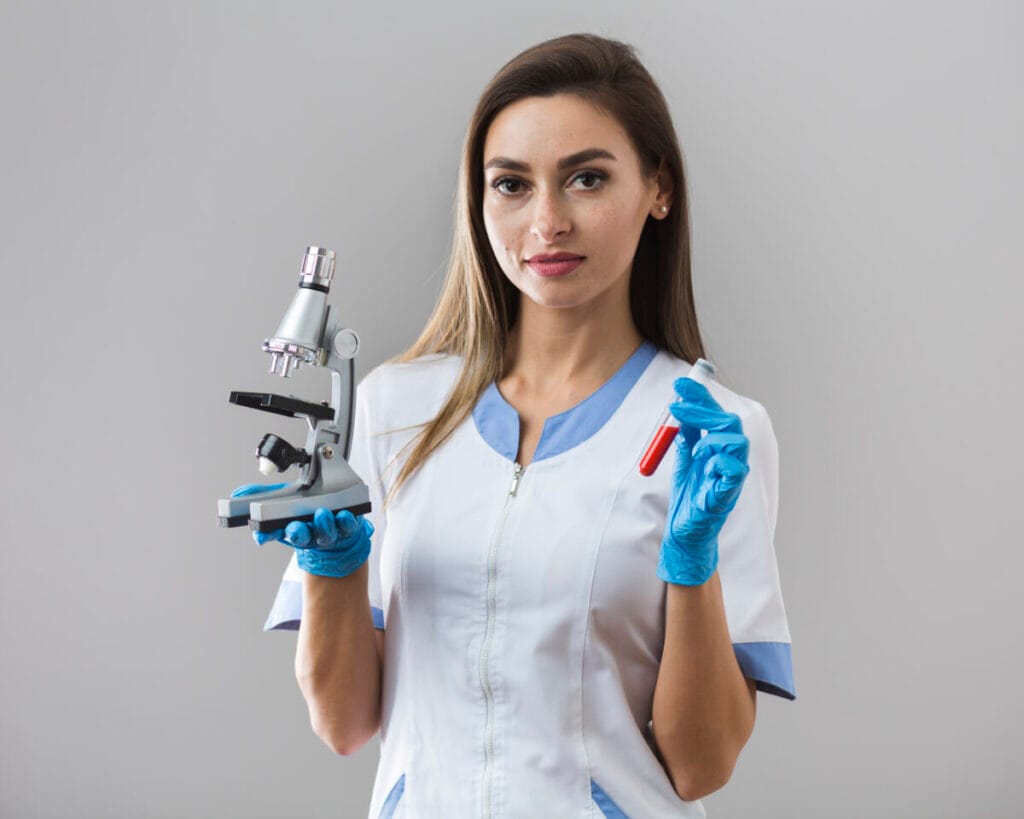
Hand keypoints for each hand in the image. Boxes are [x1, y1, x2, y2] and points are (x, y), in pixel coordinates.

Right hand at [230, 484, 372, 577]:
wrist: (339, 528)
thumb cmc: (307, 514)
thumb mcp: (283, 500)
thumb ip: (261, 495)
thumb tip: (236, 494)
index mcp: (291, 528)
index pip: (275, 533)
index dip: (267, 534)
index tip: (261, 534)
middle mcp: (309, 532)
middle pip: (300, 536)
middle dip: (296, 533)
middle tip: (295, 527)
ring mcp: (329, 531)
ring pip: (325, 533)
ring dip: (322, 525)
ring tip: (321, 514)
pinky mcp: (348, 527)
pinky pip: (348, 526)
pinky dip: (346, 521)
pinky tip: (343, 514)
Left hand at [657, 377, 749, 585]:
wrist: (684, 530)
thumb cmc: (689, 495)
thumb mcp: (683, 459)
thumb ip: (686, 436)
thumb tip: (680, 409)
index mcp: (718, 447)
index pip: (715, 413)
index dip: (701, 396)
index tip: (680, 384)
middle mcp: (730, 457)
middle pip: (728, 421)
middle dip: (702, 410)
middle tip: (675, 407)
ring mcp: (732, 475)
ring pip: (735, 441)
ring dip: (710, 438)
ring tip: (692, 450)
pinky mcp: (729, 493)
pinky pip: (735, 471)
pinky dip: (719, 463)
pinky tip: (705, 467)